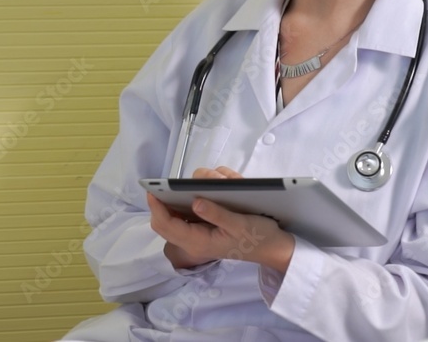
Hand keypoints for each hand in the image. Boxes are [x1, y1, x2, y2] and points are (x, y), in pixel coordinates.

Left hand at [147, 168, 295, 272]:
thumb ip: (217, 214)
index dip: (156, 207)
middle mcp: (195, 234)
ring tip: (224, 180)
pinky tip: (230, 183)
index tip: (153, 190)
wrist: (274, 246)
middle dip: (174, 195)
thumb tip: (195, 202)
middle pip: (167, 215)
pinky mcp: (210, 216)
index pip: (165, 225)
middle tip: (190, 181)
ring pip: (184, 203)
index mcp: (198, 241)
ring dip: (201, 185)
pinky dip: (213, 185)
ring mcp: (201, 225)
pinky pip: (200, 198)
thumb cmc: (258, 238)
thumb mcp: (240, 226)